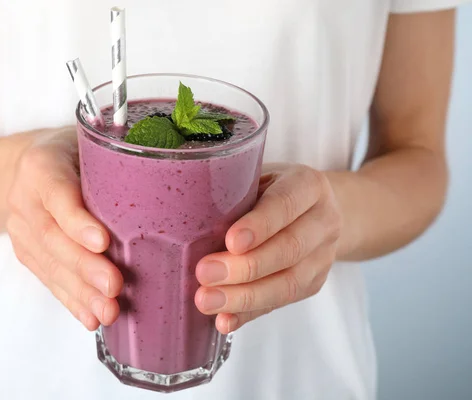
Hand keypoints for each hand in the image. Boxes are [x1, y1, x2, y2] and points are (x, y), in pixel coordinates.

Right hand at [6, 127, 122, 329]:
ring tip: (107, 312)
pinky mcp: (26, 251)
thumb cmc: (77, 153)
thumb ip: (118, 160)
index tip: (103, 242)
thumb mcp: (94, 144)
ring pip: (49, 264)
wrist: (33, 167)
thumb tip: (176, 185)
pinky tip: (90, 317)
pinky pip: (48, 278)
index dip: (77, 220)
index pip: (57, 193)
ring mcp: (21, 228)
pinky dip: (71, 300)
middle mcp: (24, 197)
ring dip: (80, 292)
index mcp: (41, 164)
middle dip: (84, 267)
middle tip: (114, 287)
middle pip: (52, 236)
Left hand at [194, 164, 341, 333]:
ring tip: (207, 300)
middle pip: (289, 248)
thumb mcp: (256, 177)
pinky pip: (281, 303)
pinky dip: (249, 314)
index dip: (260, 225)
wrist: (314, 210)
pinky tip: (224, 320)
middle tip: (205, 274)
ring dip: (244, 297)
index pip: (286, 204)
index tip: (230, 241)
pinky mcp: (313, 284)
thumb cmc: (269, 190)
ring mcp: (323, 256)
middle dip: (245, 267)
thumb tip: (184, 214)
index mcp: (307, 185)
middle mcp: (323, 220)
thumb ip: (233, 192)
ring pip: (289, 283)